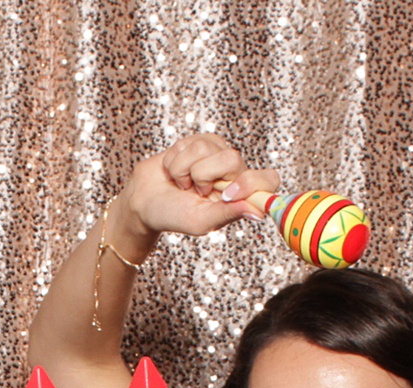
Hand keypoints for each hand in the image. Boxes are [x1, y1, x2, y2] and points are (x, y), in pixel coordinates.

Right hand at [115, 134, 281, 246]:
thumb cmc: (174, 216)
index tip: (229, 194)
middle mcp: (234, 172)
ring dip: (185, 170)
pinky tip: (174, 171)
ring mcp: (216, 153)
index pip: (268, 180)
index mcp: (242, 195)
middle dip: (204, 176)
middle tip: (195, 191)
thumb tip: (258, 211)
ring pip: (206, 149)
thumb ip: (228, 213)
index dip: (252, 182)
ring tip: (182, 183)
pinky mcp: (199, 142)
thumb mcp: (201, 221)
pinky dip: (175, 161)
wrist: (144, 201)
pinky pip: (189, 143)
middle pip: (232, 158)